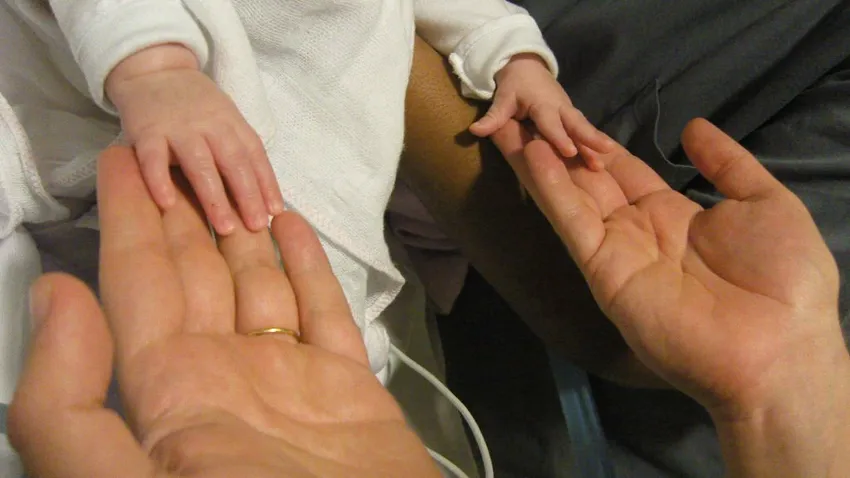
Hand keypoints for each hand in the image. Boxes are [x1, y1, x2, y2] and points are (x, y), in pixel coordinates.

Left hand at [8, 147, 437, 477]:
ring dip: (240, 227)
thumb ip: (65, 404)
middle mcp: (223, 376)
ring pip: (258, 282)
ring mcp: (288, 380)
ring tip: (229, 175)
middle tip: (177, 148)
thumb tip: (55, 293)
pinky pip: (324, 311)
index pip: (135, 284)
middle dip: (182, 209)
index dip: (124, 219)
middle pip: (197, 272)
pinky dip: (306, 265)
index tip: (121, 159)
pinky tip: (290, 224)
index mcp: (166, 392)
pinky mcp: (347, 387)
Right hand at [106, 44, 283, 234]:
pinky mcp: (146, 131)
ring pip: (200, 163)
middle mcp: (209, 125)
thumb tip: (263, 197)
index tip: (276, 212)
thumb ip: (240, 152)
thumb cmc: (195, 106)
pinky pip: (152, 158)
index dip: (267, 183)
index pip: (254, 155)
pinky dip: (159, 180)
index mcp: (232, 123)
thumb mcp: (225, 121)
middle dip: (247, 195)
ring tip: (225, 227)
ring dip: (214, 196)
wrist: (153, 69)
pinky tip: (167, 205)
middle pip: (233, 161)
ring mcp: (177, 128)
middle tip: (256, 226)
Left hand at [470, 54, 614, 170]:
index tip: (570, 152)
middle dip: (590, 138)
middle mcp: (560, 108)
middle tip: (605, 152)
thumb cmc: (514, 84)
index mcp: (544, 104)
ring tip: (606, 160)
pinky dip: (594, 140)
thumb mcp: (502, 98)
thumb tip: (475, 131)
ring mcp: (568, 110)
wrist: (527, 66)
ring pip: (583, 127)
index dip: (560, 137)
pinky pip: (583, 128)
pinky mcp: (571, 115)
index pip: (552, 124)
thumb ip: (493, 117)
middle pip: (577, 124)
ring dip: (595, 142)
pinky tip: (603, 157)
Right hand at [493, 118, 846, 416]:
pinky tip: (531, 155)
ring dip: (540, 161)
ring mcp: (615, 250)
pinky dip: (549, 188)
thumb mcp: (766, 202)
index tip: (570, 116)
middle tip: (524, 111)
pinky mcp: (602, 270)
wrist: (775, 348)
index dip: (596, 144)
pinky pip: (572, 222)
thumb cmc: (781, 277)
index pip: (623, 170)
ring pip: (570, 196)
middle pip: (588, 179)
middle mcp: (636, 228)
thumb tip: (692, 127)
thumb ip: (726, 163)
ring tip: (509, 124)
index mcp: (672, 213)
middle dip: (558, 146)